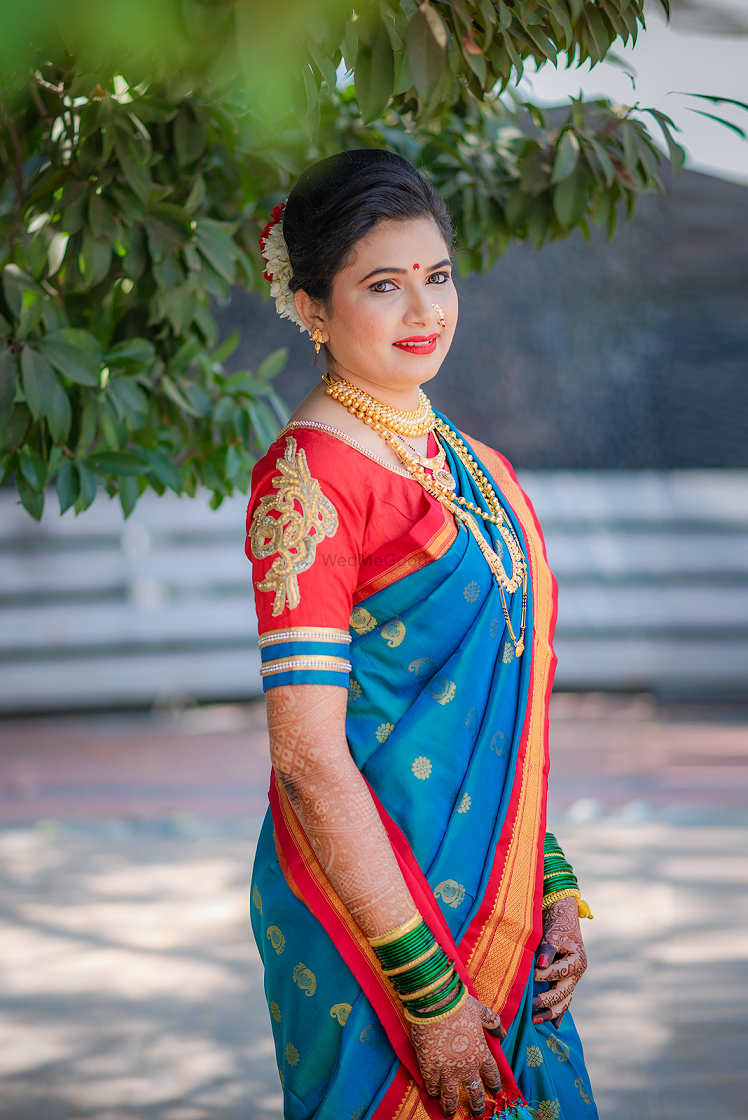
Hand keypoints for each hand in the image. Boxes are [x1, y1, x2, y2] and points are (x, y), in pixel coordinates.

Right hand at [409, 994, 504, 1116]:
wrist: (435, 1003)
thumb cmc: (460, 1004)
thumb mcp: (481, 1011)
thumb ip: (493, 1022)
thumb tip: (502, 1032)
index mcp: (482, 1053)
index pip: (492, 1075)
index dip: (494, 1085)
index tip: (496, 1092)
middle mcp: (467, 1066)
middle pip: (475, 1092)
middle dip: (477, 1104)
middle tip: (478, 1113)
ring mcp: (447, 1070)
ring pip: (451, 1096)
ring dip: (451, 1106)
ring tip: (450, 1114)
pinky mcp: (429, 1068)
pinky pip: (432, 1086)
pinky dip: (433, 1092)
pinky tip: (433, 1096)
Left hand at [532, 896, 586, 1027]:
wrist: (563, 915)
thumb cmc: (558, 922)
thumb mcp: (554, 931)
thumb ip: (548, 947)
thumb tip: (541, 963)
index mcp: (577, 961)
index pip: (558, 973)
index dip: (543, 975)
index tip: (529, 974)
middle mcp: (577, 973)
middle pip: (562, 992)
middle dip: (545, 1000)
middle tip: (528, 1005)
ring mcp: (573, 979)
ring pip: (564, 1000)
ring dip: (550, 1011)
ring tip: (534, 1020)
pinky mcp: (566, 981)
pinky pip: (564, 1000)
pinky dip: (558, 1012)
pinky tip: (553, 1024)